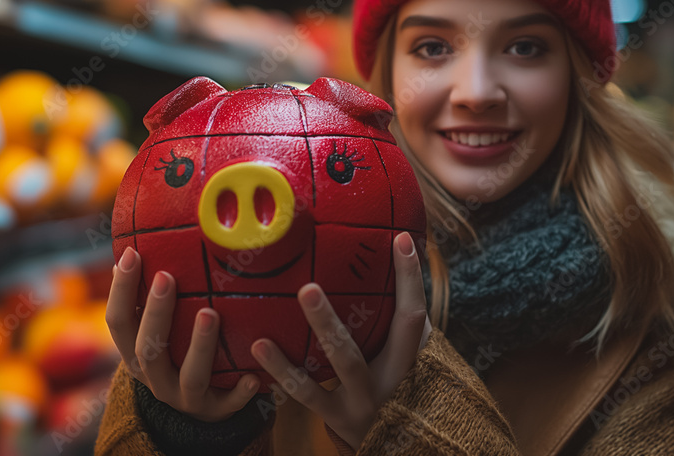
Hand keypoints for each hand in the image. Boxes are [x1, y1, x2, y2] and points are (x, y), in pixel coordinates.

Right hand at [105, 247, 259, 421]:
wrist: (199, 404)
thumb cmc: (179, 349)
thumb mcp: (160, 327)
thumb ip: (155, 294)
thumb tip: (145, 236)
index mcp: (136, 354)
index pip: (119, 322)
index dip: (121, 290)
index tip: (132, 253)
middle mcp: (155, 379)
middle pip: (148, 350)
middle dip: (156, 313)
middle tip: (168, 276)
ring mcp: (185, 398)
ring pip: (189, 377)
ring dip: (199, 345)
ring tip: (211, 313)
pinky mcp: (215, 412)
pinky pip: (228, 405)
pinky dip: (239, 392)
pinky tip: (252, 376)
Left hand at [249, 232, 431, 449]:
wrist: (395, 442)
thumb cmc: (395, 380)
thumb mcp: (404, 351)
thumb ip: (397, 315)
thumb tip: (393, 249)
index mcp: (413, 357)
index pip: (414, 315)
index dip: (410, 278)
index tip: (399, 239)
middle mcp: (393, 379)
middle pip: (374, 342)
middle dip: (340, 316)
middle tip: (307, 289)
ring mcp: (365, 401)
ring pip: (339, 368)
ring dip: (313, 337)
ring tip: (274, 327)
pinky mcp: (338, 419)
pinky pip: (307, 395)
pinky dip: (282, 374)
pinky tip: (259, 350)